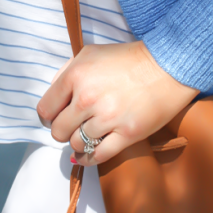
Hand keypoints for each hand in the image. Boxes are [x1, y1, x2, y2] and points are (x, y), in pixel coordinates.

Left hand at [36, 41, 198, 165]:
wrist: (167, 66)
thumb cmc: (128, 59)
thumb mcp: (90, 53)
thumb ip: (66, 72)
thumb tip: (53, 94)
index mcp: (76, 76)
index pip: (46, 110)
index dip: (48, 117)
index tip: (54, 118)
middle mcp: (87, 98)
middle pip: (58, 131)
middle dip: (63, 131)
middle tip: (72, 126)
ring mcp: (107, 118)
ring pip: (77, 145)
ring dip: (79, 142)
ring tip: (87, 134)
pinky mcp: (127, 134)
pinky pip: (97, 156)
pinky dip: (88, 159)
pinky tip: (87, 155)